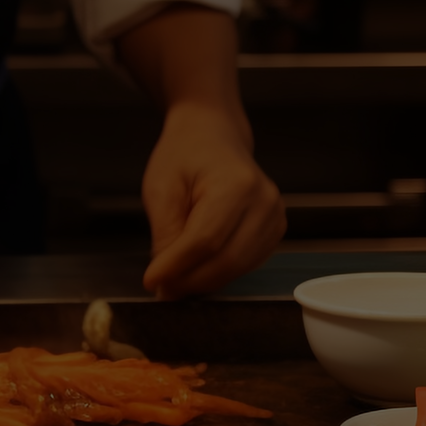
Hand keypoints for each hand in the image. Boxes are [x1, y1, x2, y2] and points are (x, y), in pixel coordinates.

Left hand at [140, 102, 285, 298]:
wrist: (212, 136)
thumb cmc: (185, 155)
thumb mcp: (162, 188)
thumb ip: (165, 233)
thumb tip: (165, 276)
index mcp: (236, 185)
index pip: (205, 241)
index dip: (177, 267)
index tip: (151, 281)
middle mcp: (264, 202)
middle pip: (227, 260)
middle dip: (190, 281)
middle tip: (161, 289)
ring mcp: (275, 218)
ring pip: (238, 268)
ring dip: (204, 281)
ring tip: (174, 280)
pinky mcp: (274, 231)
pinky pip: (247, 264)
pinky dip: (219, 274)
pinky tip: (196, 269)